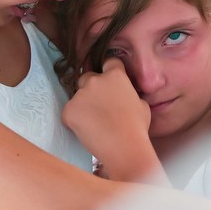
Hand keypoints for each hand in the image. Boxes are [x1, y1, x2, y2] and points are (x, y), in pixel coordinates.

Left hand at [61, 57, 154, 178]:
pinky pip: (69, 112)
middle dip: (91, 88)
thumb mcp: (142, 105)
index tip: (109, 80)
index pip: (109, 62)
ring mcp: (80, 95)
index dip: (109, 71)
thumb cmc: (137, 127)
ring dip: (83, 105)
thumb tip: (127, 96)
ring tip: (94, 122)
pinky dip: (75, 120)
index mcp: (115, 76)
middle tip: (99, 105)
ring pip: (77, 96)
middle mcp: (95, 80)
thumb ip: (130, 94)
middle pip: (87, 77)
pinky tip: (86, 130)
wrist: (123, 147)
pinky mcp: (68, 110)